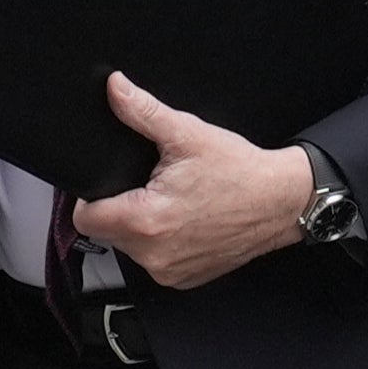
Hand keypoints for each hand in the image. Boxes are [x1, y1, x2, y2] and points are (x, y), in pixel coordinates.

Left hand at [70, 72, 311, 289]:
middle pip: (107, 232)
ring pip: (130, 248)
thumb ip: (143, 111)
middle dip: (120, 207)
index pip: (85, 218)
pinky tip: (185, 221)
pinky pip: (155, 261)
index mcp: (146, 220)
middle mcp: (154, 254)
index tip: (111, 182)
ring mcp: (169, 272)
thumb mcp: (187, 133)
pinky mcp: (184, 279)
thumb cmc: (240, 171)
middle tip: (150, 185)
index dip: (91, 196)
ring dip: (141, 227)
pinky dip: (162, 243)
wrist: (282, 202)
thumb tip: (115, 88)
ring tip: (171, 201)